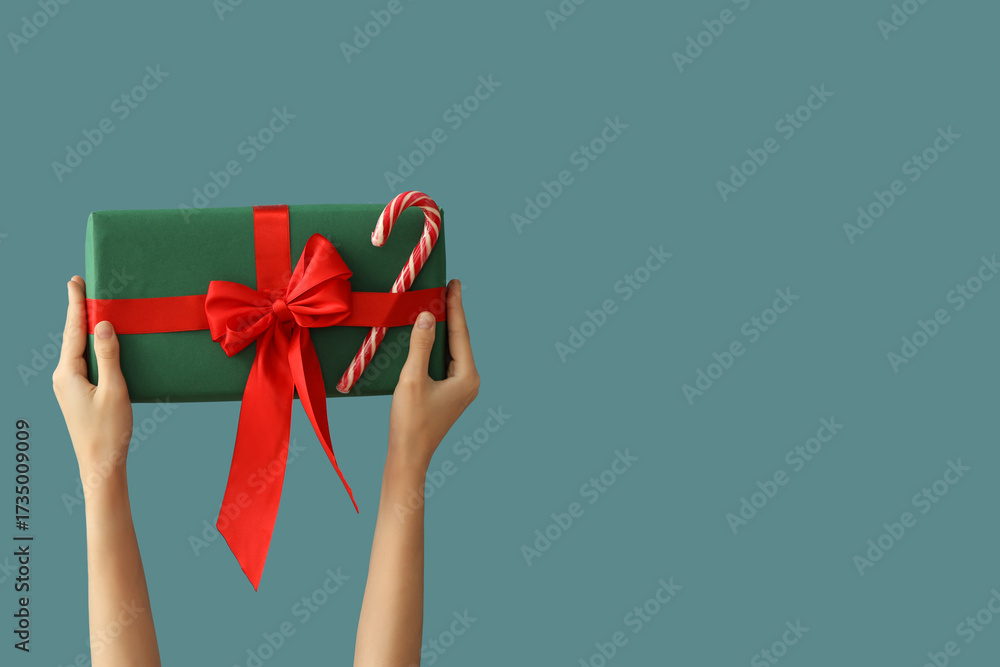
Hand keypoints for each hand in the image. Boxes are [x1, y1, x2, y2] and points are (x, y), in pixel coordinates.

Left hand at [52, 276, 132, 487]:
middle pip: (72, 337)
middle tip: (82, 287)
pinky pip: (84, 363)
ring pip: (78, 350)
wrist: (100, 465)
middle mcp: (63, 377)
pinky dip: (93, 348)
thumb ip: (108, 355)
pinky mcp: (78, 394)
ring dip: (86, 330)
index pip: (72, 330)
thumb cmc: (109, 431)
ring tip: (93, 310)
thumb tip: (102, 325)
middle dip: (79, 312)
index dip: (75, 304)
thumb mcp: (114, 389)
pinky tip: (102, 344)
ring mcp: (69, 387)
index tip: (75, 282)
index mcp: (68, 373)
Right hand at [388, 278, 478, 471]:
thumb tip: (429, 316)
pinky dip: (435, 347)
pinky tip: (426, 336)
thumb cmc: (410, 423)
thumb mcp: (412, 379)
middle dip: (451, 314)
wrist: (408, 458)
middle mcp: (469, 382)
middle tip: (445, 287)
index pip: (461, 333)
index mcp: (467, 377)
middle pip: (459, 340)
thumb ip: (421, 346)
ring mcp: (460, 389)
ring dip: (442, 330)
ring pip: (451, 351)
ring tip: (436, 304)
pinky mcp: (448, 394)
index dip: (455, 306)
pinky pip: (443, 362)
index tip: (454, 282)